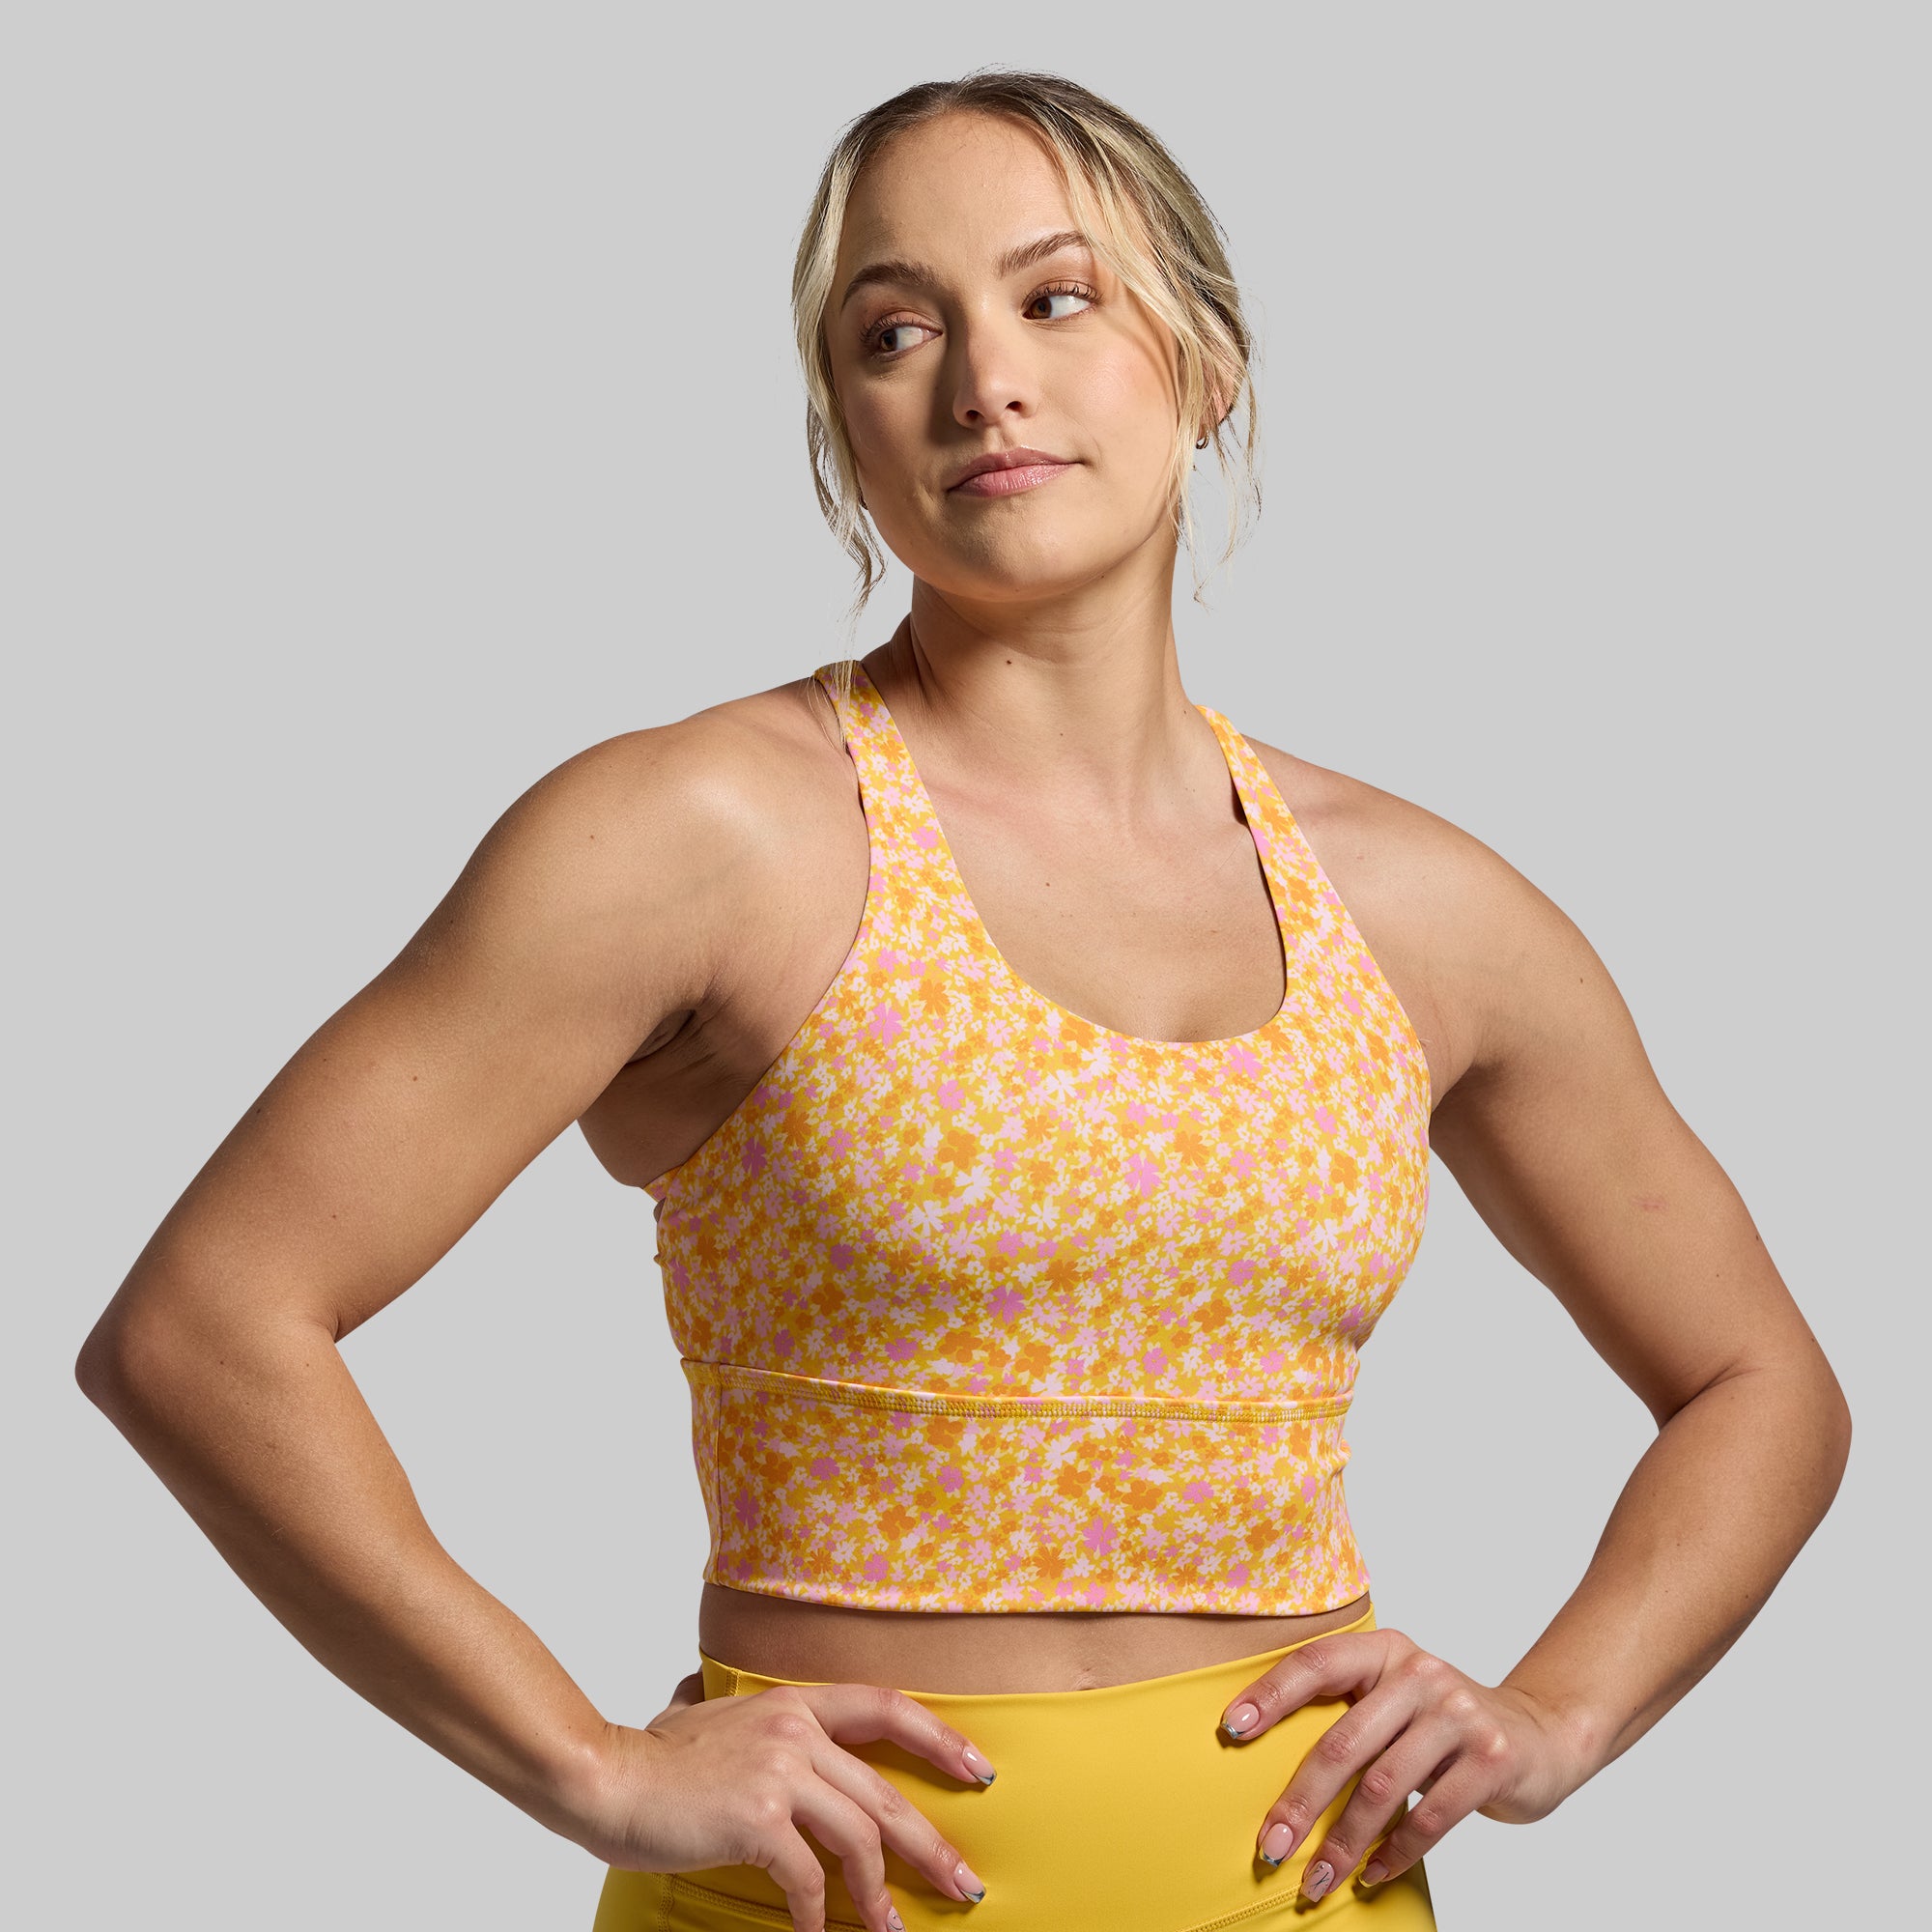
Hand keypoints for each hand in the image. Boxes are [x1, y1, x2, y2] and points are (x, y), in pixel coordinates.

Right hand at [574, 1664, 995, 1931]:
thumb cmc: (653, 1759)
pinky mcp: (756, 1818)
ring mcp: (778, 1772)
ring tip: (891, 1931)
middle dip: (932, 1844)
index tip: (977, 1770)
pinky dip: (818, 1916)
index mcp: (792, 1704)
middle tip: (965, 1883)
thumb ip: (750, 1725)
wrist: (605, 1777)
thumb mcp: (712, 1719)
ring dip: (880, 1895)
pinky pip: (807, 1878)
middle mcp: (793, 1730)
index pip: (886, 1706)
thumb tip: (751, 1727)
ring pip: (858, 1838)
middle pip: (884, 1792)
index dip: (939, 1738)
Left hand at [1217, 1626, 1581, 1899]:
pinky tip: (1371, 1875)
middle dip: (1300, 1801)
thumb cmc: (1443, 1724)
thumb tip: (1262, 1760)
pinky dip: (1395, 1854)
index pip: (1317, 1663)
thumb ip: (1348, 1714)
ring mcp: (1459, 1714)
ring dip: (1344, 1841)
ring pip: (1383, 1787)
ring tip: (1316, 1879)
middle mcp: (1420, 1674)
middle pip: (1343, 1742)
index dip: (1271, 1694)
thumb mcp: (1397, 1698)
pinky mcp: (1491, 1758)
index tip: (1230, 1730)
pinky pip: (1430, 1817)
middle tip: (1269, 1847)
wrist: (1540, 1734)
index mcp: (1385, 1651)